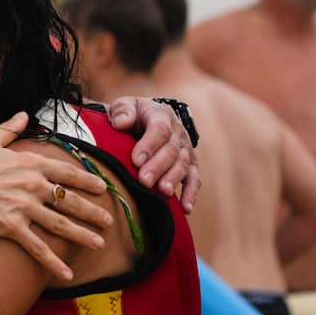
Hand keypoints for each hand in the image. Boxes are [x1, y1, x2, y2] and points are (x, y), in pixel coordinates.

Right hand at [0, 112, 113, 280]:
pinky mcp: (12, 227)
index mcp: (30, 162)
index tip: (102, 188)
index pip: (67, 171)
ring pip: (61, 224)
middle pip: (70, 199)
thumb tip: (24, 115)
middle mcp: (32, 184)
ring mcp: (23, 207)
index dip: (88, 180)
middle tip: (108, 220)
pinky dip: (53, 262)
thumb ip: (11, 127)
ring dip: (83, 235)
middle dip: (92, 211)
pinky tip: (66, 274)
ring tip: (99, 244)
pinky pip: (38, 247)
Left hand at [108, 96, 200, 212]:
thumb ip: (122, 110)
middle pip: (171, 150)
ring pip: (183, 164)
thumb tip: (121, 122)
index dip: (149, 145)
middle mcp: (177, 131)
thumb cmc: (131, 116)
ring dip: (174, 179)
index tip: (136, 160)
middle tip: (144, 181)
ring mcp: (185, 149)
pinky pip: (194, 179)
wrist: (146, 120)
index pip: (159, 129)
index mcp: (161, 115)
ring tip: (163, 192)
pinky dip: (191, 193)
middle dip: (158, 166)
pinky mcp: (190, 165)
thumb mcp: (124, 106)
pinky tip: (185, 208)